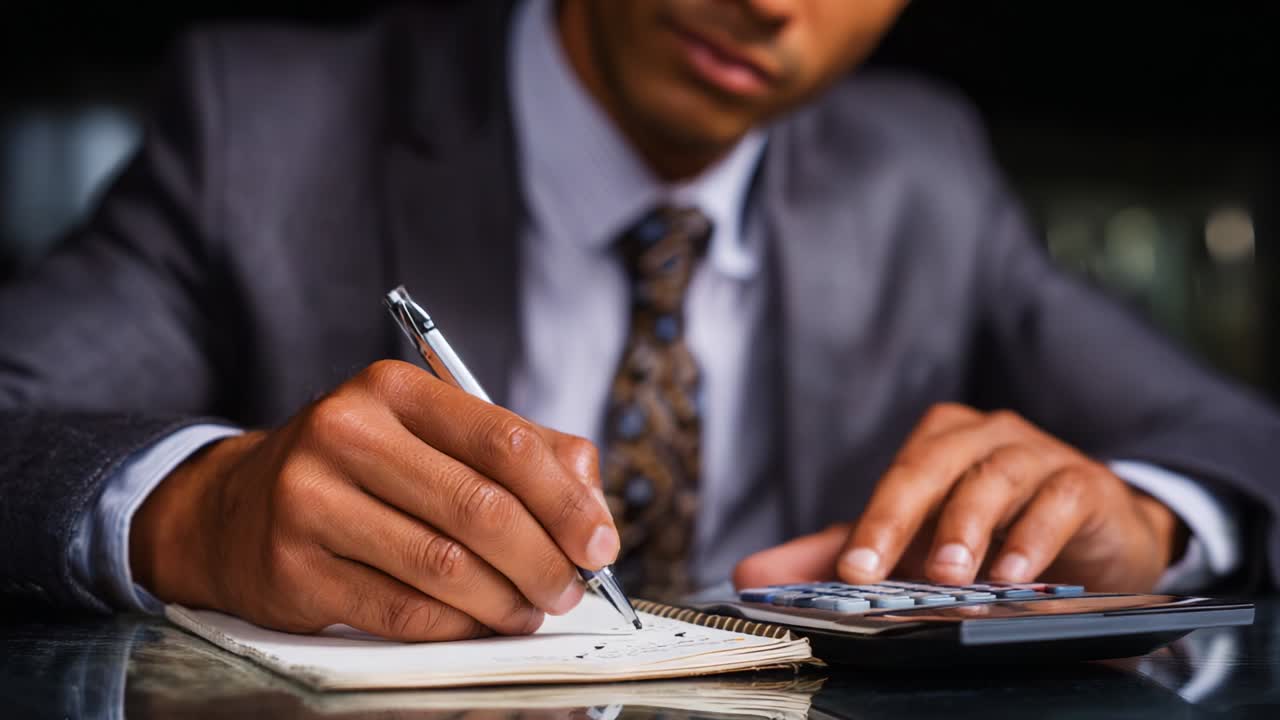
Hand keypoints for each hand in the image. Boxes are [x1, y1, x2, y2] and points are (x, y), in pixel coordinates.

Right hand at [130, 360, 618, 640]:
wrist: (236, 507)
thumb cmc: (361, 470)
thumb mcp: (431, 435)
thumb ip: (521, 452)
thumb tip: (592, 504)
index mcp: (394, 389)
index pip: (505, 443)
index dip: (566, 501)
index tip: (600, 543)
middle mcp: (346, 434)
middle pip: (480, 508)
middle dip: (545, 561)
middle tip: (571, 588)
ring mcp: (311, 501)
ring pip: (445, 568)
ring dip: (507, 601)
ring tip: (531, 609)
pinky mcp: (293, 568)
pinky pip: (402, 611)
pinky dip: (458, 626)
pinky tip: (478, 623)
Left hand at [735, 403, 1186, 591]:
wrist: (1096, 535)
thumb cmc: (995, 530)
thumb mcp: (915, 543)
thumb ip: (835, 555)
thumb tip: (750, 575)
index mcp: (939, 443)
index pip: (896, 476)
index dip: (871, 522)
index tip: (850, 572)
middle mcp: (985, 438)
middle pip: (935, 465)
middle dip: (901, 518)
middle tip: (877, 570)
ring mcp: (1038, 455)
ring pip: (995, 478)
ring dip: (968, 527)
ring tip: (951, 574)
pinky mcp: (1084, 484)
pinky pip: (1057, 501)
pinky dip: (1034, 536)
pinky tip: (1016, 573)